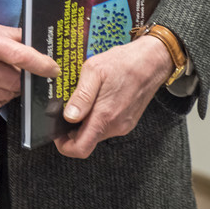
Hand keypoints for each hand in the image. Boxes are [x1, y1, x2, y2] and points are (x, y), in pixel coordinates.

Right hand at [0, 20, 59, 111]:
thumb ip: (13, 35)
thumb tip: (36, 40)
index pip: (22, 57)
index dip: (42, 65)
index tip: (54, 69)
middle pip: (17, 81)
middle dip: (24, 78)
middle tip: (22, 71)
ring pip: (8, 95)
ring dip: (12, 88)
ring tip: (3, 76)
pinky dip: (0, 96)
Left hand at [54, 36, 172, 158]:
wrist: (152, 60)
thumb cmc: (124, 62)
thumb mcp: (94, 70)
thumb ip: (81, 96)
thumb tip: (69, 116)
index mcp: (105, 115)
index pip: (81, 148)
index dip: (64, 145)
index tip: (57, 133)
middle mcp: (116, 126)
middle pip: (87, 140)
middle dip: (73, 129)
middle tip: (67, 108)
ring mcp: (123, 125)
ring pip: (97, 133)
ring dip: (86, 121)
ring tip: (84, 99)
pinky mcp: (128, 121)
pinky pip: (107, 126)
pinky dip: (98, 117)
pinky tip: (98, 99)